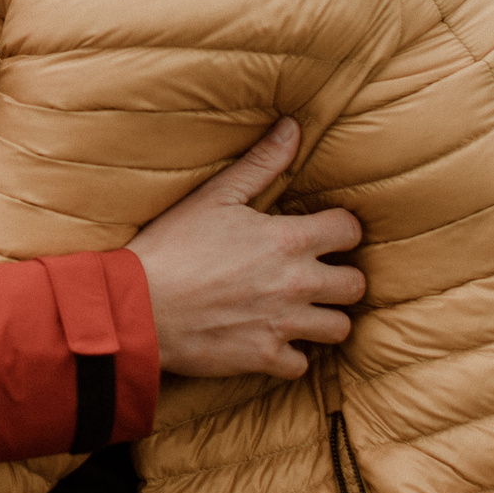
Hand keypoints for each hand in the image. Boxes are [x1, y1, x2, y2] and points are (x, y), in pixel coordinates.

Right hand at [129, 118, 365, 379]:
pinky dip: (290, 355)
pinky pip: (302, 365)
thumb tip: (293, 127)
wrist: (137, 306)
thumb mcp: (214, 196)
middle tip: (317, 276)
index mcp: (289, 239)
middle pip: (356, 285)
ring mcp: (283, 324)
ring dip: (323, 319)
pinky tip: (271, 340)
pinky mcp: (265, 357)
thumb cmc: (172, 246)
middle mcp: (297, 283)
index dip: (340, 230)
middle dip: (341, 279)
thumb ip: (261, 164)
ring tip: (301, 310)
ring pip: (339, 328)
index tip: (325, 234)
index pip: (350, 231)